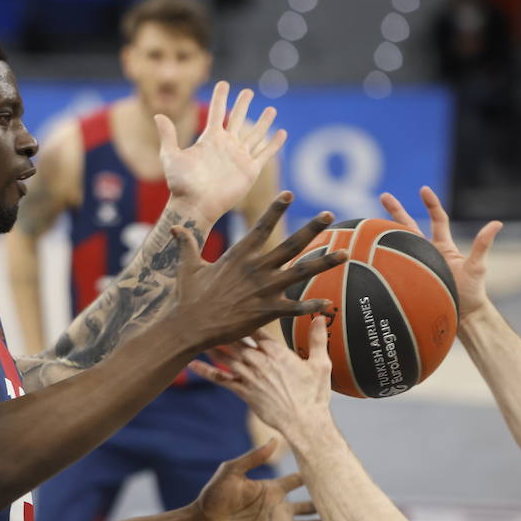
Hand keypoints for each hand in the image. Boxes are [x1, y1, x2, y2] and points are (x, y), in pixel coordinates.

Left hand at [157, 81, 286, 222]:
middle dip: (243, 105)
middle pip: (238, 119)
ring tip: (271, 110)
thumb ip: (168, 136)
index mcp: (210, 139)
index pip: (217, 112)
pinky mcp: (250, 171)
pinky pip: (265, 154)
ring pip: (255, 135)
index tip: (223, 83)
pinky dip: (274, 144)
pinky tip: (281, 132)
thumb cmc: (181, 184)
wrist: (195, 206)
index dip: (221, 97)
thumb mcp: (171, 157)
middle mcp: (226, 146)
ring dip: (263, 122)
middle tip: (248, 91)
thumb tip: (158, 115)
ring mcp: (239, 157)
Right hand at [172, 196, 345, 350]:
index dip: (276, 209)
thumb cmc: (189, 297)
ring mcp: (264, 289)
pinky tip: (329, 303)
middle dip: (312, 228)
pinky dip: (313, 306)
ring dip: (325, 262)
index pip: (261, 226)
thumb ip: (186, 244)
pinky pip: (296, 307)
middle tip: (329, 214)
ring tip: (345, 253)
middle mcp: (256, 268)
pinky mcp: (267, 311)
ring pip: (301, 272)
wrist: (191, 326)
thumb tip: (175, 227)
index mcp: (239, 255)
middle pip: (290, 244)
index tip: (290, 194)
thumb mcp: (187, 267)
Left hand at [189, 317, 333, 428]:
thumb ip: (318, 339)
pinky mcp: (242, 391)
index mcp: (277, 352)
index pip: (256, 328)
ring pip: (225, 355)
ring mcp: (249, 376)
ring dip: (211, 344)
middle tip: (207, 315)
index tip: (232, 307)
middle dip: (222, 328)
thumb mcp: (320, 364)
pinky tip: (191, 365)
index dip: (244, 317)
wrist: (303, 422)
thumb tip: (320, 316)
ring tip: (196, 332)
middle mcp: (259, 361)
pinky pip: (219, 378)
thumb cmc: (314, 395)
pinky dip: (205, 370)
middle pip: (236, 339)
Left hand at [190, 441, 333, 520]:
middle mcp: (279, 507)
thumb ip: (254, 457)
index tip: (332, 468)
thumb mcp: (232, 470)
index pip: (298, 480)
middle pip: (310, 504)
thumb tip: (276, 440)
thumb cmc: (213, 495)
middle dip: (326, 501)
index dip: (313, 474)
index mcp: (271, 489)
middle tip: (349, 496)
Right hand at [380, 186, 500, 321]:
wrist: (461, 317)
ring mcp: (415, 265)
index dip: (431, 204)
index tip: (423, 189)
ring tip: (367, 224)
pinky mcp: (407, 278)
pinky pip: (392, 265)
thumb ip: (482, 245)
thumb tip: (496, 223)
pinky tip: (365, 254)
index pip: (437, 219)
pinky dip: (380, 257)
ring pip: (397, 244)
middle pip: (409, 226)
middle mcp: (427, 253)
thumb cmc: (471, 293)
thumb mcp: (477, 267)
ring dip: (384, 233)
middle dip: (396, 210)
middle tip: (384, 196)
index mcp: (443, 247)